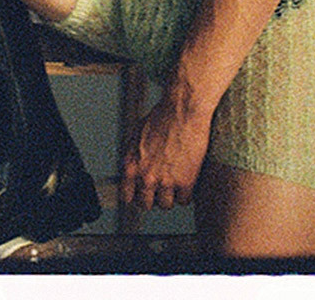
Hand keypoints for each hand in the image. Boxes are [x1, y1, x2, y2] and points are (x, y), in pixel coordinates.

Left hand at [120, 87, 212, 211]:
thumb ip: (134, 155)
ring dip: (171, 195)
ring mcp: (165, 181)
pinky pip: (184, 200)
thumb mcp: (137, 134)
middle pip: (145, 204)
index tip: (142, 192)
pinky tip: (188, 177)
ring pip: (165, 205)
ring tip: (176, 180)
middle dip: (153, 196)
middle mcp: (146, 176)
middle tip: (161, 185)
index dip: (135, 195)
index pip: (126, 197)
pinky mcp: (185, 182)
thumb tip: (133, 169)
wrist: (183, 109)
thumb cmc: (162, 116)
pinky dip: (187, 191)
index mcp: (131, 165)